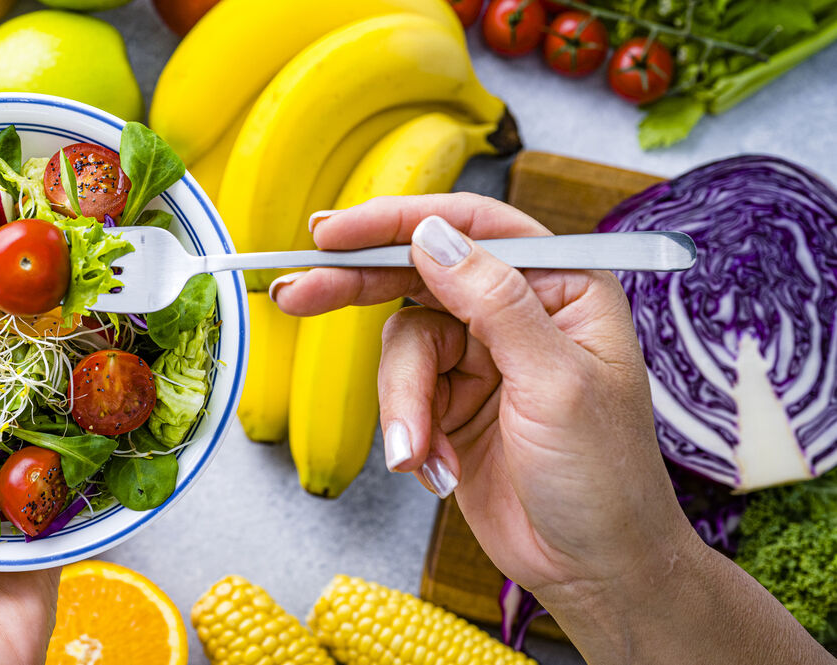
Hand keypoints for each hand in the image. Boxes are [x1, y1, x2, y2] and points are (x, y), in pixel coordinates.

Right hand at [274, 193, 691, 611]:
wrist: (594, 571)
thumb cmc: (607, 479)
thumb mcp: (555, 383)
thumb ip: (494, 301)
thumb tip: (433, 235)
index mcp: (562, 287)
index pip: (472, 228)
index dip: (398, 222)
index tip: (335, 232)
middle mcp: (519, 312)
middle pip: (418, 276)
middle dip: (357, 289)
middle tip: (297, 293)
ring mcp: (481, 358)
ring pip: (401, 347)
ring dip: (402, 403)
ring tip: (418, 452)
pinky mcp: (451, 403)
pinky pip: (401, 395)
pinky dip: (408, 431)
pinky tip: (433, 466)